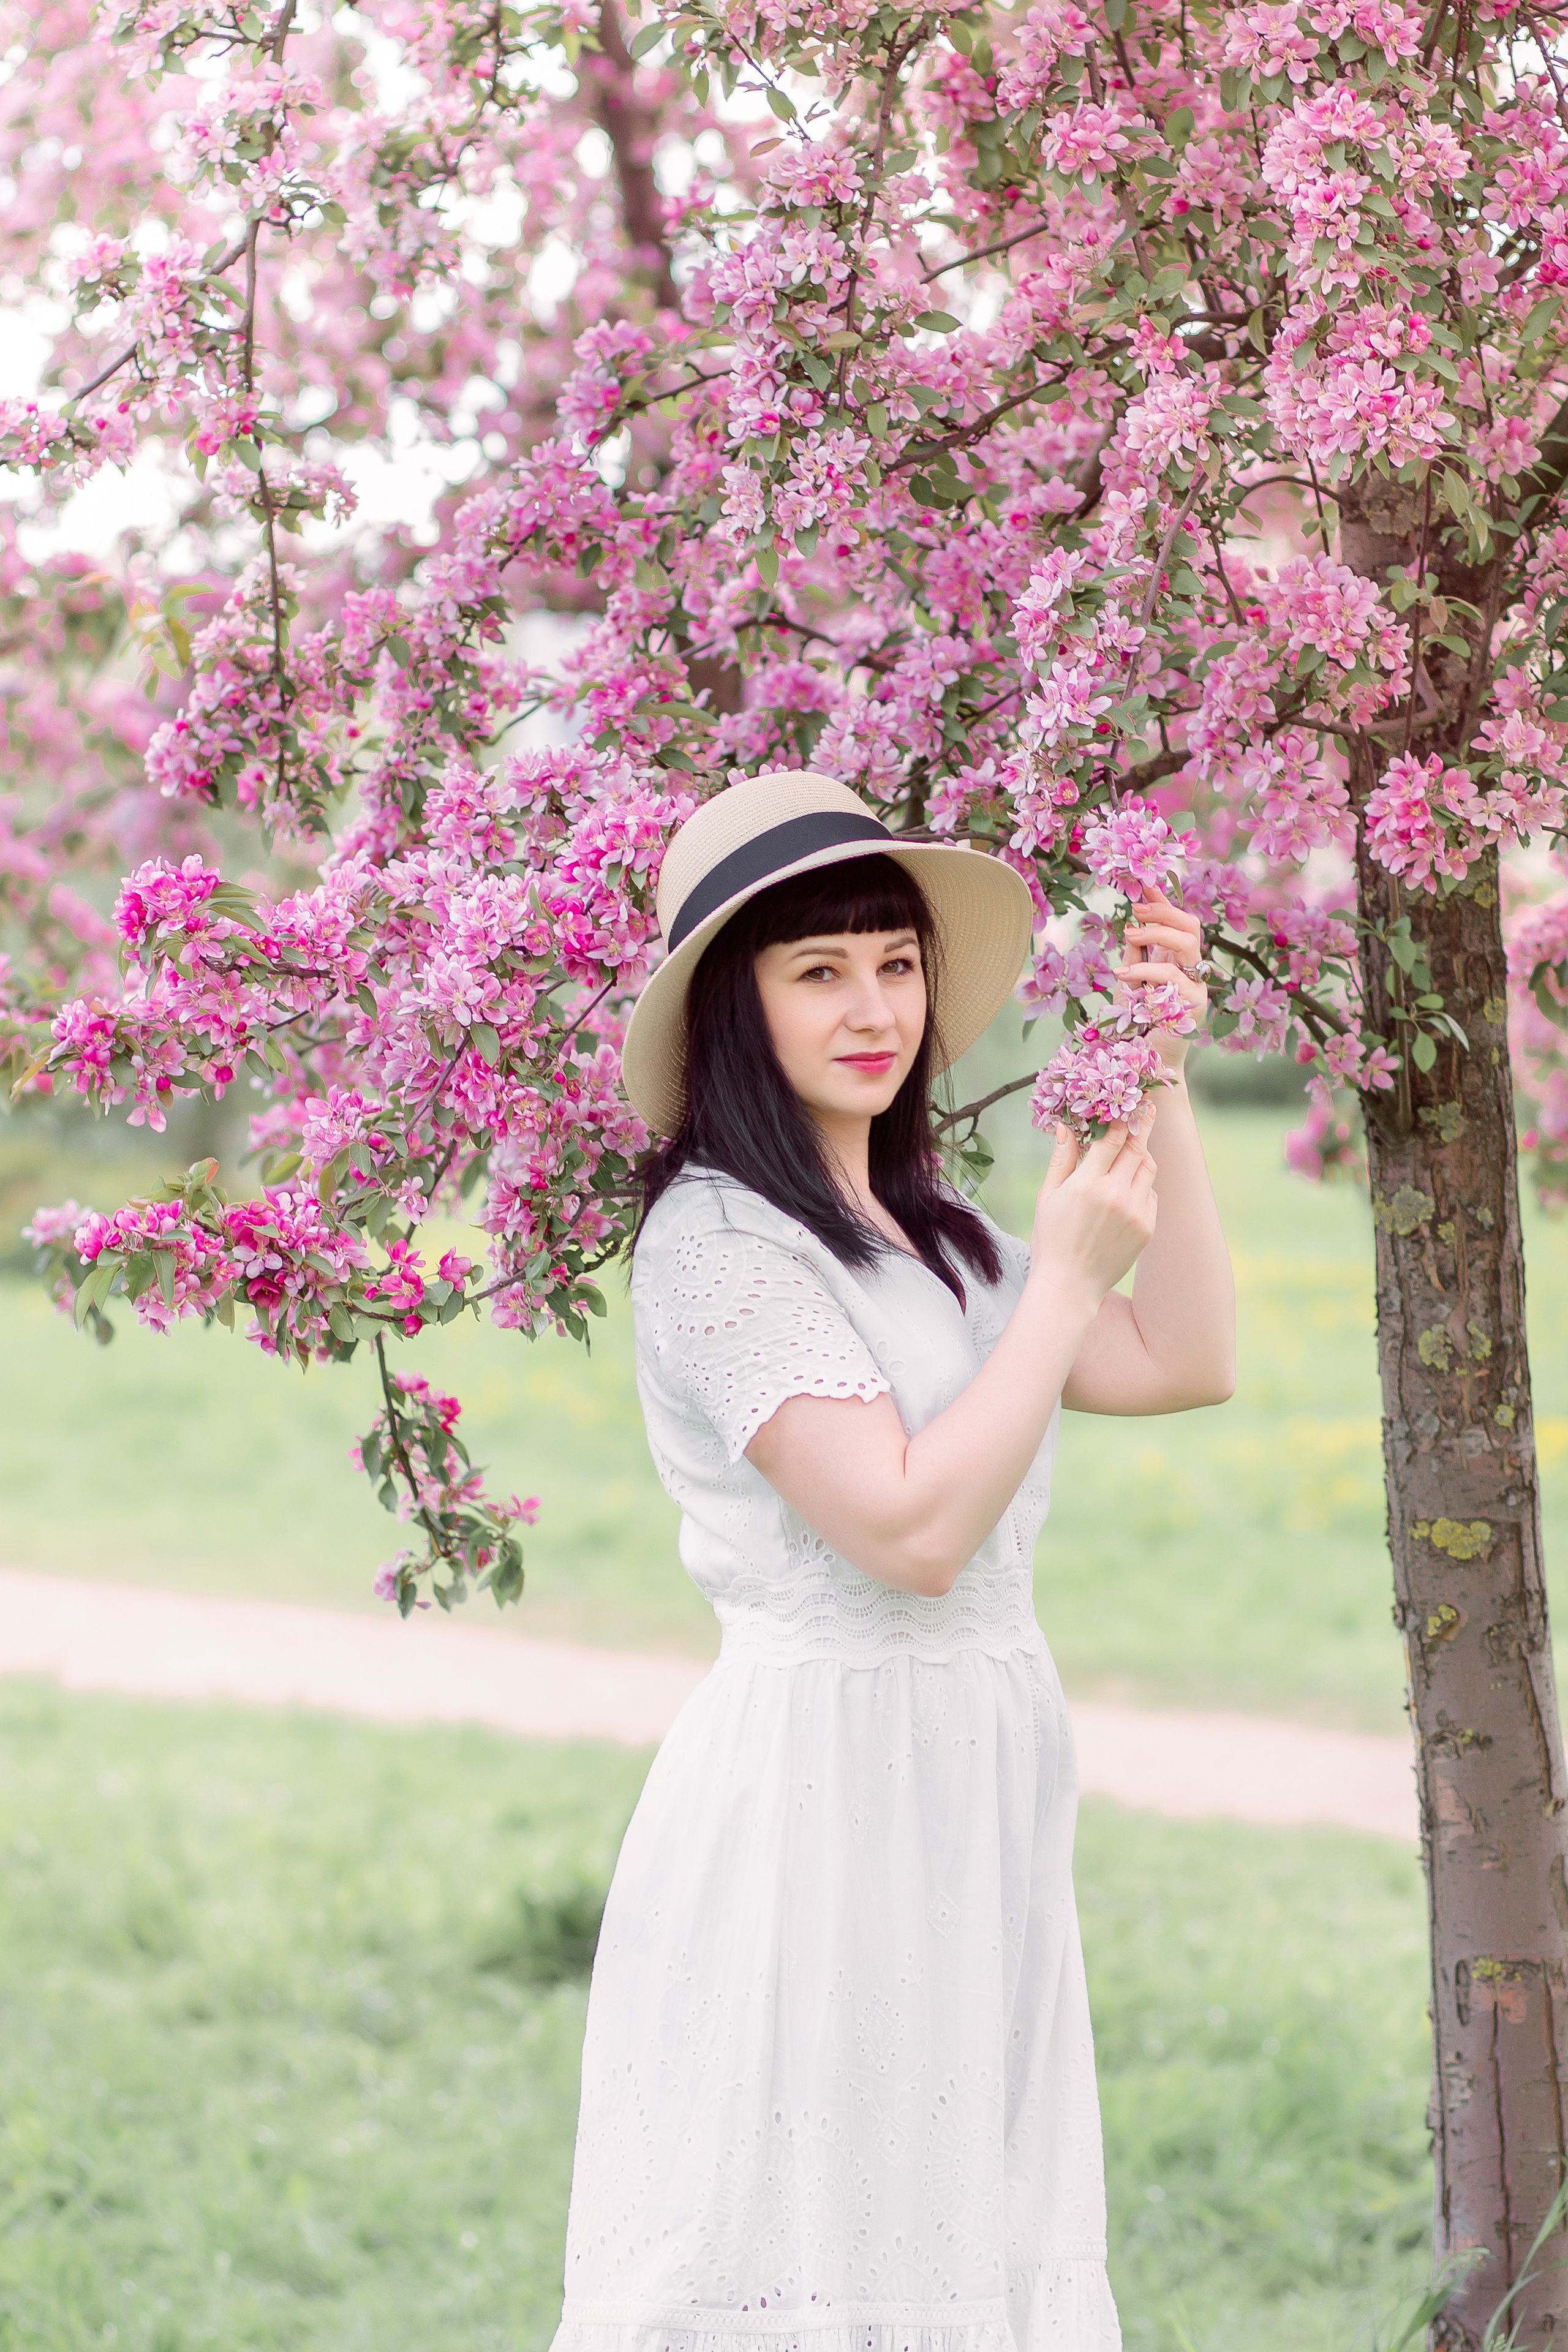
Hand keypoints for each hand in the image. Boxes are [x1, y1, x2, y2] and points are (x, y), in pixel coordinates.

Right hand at [1029, 1113, 1157, 1307]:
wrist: (1070, 1284)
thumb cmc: (1052, 1238)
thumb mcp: (1048, 1196)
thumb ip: (1061, 1159)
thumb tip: (1065, 1125)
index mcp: (1087, 1184)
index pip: (1113, 1138)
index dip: (1122, 1118)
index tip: (1130, 1103)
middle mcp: (1115, 1194)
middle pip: (1137, 1148)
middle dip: (1140, 1128)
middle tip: (1146, 1111)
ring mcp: (1135, 1212)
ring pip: (1149, 1169)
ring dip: (1141, 1157)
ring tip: (1128, 1157)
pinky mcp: (1147, 1227)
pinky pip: (1152, 1194)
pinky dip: (1142, 1187)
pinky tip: (1124, 1194)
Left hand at [1117, 885, 1208, 1070]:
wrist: (1142, 1061)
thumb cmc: (1135, 1022)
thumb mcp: (1130, 977)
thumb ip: (1135, 950)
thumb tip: (1132, 916)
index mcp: (1176, 961)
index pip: (1177, 922)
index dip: (1163, 900)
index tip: (1144, 882)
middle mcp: (1191, 970)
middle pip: (1191, 926)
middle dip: (1164, 911)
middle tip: (1136, 908)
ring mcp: (1196, 987)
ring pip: (1187, 945)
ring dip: (1156, 934)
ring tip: (1128, 933)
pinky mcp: (1193, 1006)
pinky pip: (1172, 978)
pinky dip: (1145, 971)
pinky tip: (1123, 973)